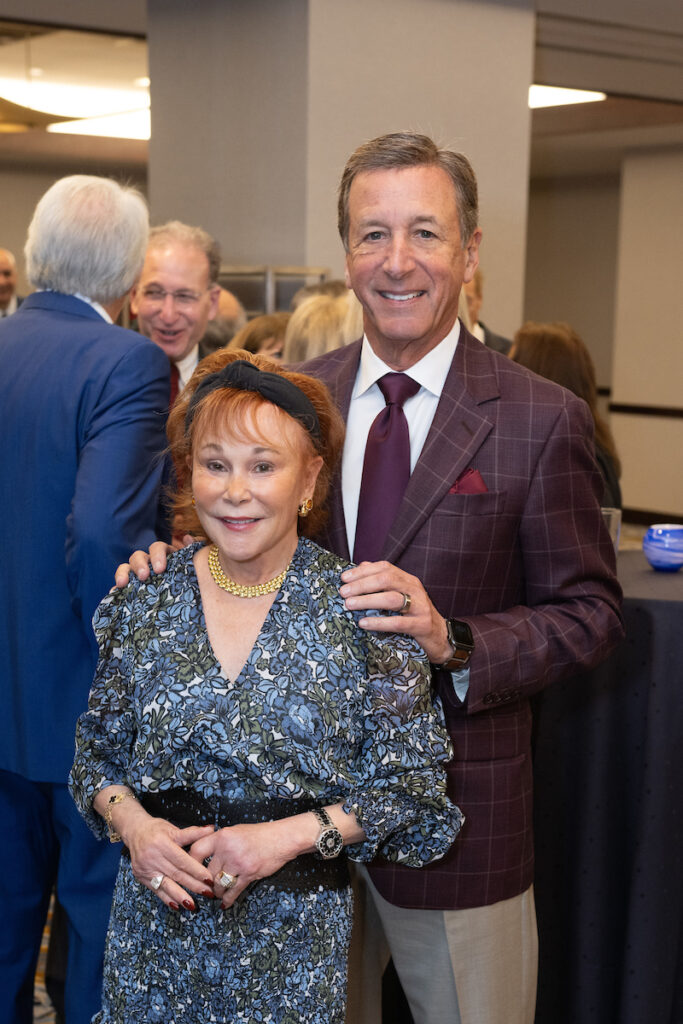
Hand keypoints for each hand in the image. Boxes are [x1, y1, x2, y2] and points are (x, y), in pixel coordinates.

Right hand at [113, 538, 190, 587]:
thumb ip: (192, 551)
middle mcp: (148, 562)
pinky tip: (115, 591)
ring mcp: (137, 574)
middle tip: (144, 576)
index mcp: (164, 555)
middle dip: (140, 565)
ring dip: (123, 572)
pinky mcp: (130, 588)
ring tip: (123, 583)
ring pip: (126, 567)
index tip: (160, 569)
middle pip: (138, 556)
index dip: (157, 555)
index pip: (157, 547)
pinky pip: (120, 585)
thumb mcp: (192, 566)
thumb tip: (188, 538)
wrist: (184, 603)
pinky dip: (116, 587)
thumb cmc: (188, 580)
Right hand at [124, 811, 216, 910]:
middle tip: (208, 893)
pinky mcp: (141, 877)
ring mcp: (145, 869)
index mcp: (162, 843)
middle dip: (193, 885)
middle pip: (176, 874)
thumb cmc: (156, 829)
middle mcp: (152, 857)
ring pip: (166, 885)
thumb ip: (193, 833)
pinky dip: (167, 898)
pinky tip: (176, 905)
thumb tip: (212, 829)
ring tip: (192, 905)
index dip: (196, 871)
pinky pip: (156, 890)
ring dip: (180, 896)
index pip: (182, 860)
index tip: (209, 880)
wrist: (134, 832)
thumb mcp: (173, 829)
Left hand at [190, 818, 306, 908]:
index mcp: (222, 836)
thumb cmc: (259, 834)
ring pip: (218, 884)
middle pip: (206, 872)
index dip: (190, 863)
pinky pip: (233, 891)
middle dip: (204, 883)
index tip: (188, 871)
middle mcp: (228, 848)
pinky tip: (224, 904)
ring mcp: (238, 862)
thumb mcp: (236, 831)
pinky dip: (228, 900)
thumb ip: (219, 841)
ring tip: (216, 894)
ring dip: (217, 892)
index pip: (197, 850)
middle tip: (202, 889)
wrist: (282, 838)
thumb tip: (202, 852)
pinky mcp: (249, 873)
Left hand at [339, 560, 451, 663]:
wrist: (440, 637)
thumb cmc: (415, 615)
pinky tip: (363, 623)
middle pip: (387, 580)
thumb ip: (383, 582)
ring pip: (392, 599)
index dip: (363, 571)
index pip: (385, 568)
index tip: (344, 578)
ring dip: (367, 600)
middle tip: (344, 592)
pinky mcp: (421, 625)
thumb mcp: (401, 595)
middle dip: (362, 585)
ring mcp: (420, 607)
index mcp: (408, 580)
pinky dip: (378, 622)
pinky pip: (397, 623)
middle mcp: (415, 589)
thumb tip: (361, 567)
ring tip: (349, 605)